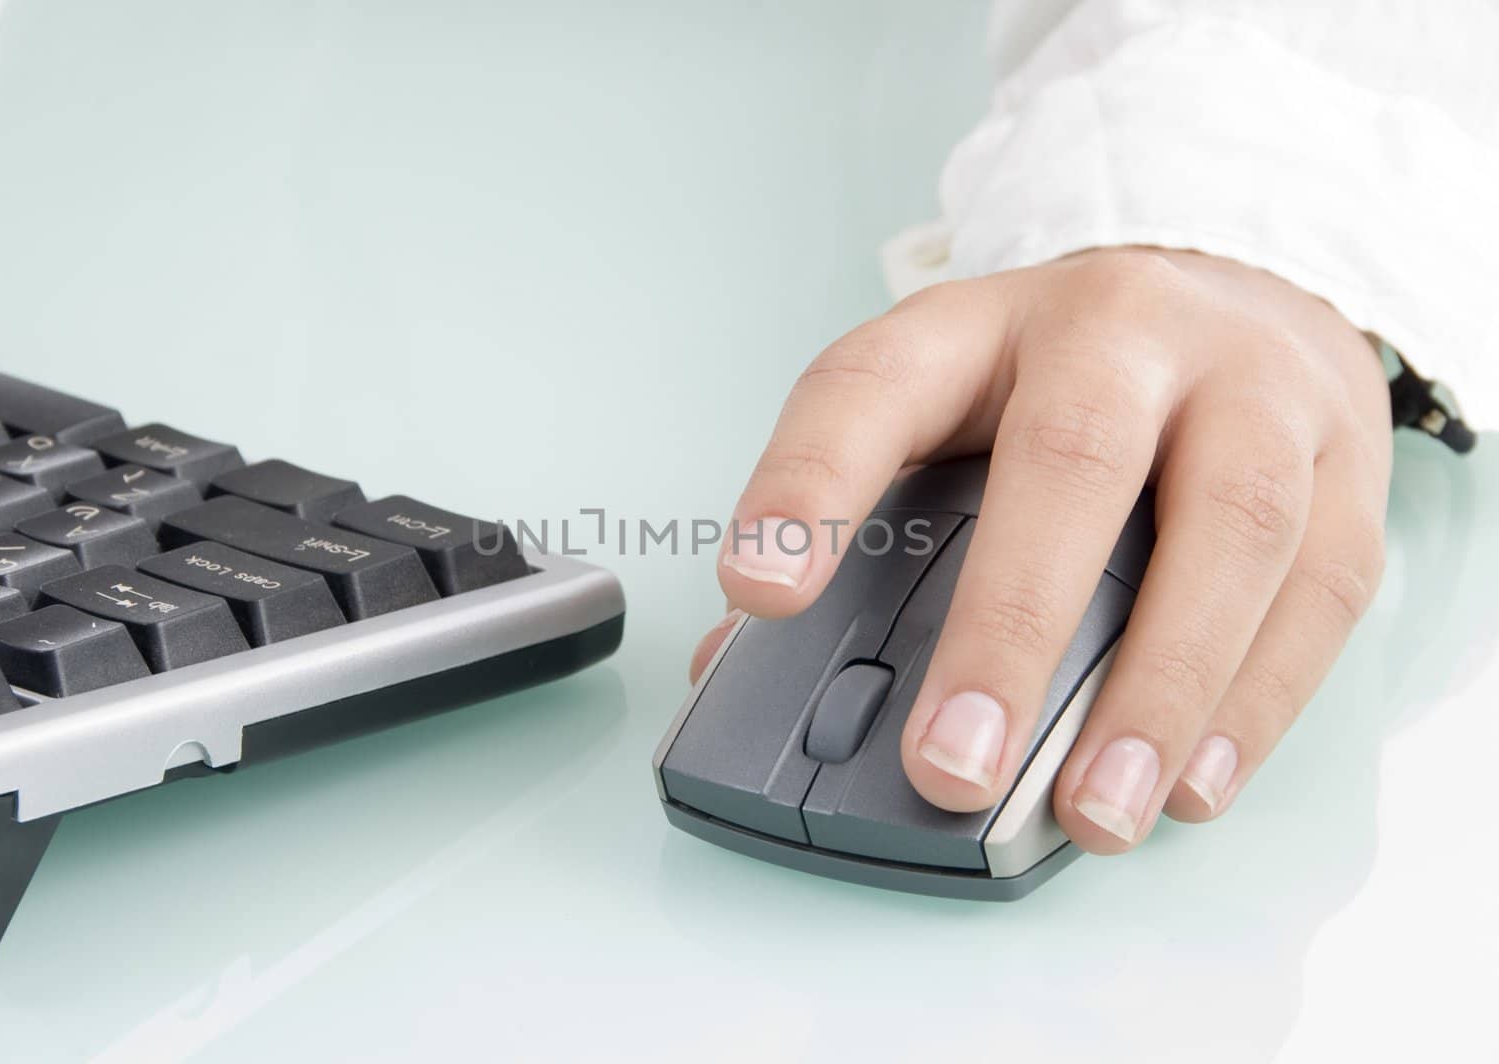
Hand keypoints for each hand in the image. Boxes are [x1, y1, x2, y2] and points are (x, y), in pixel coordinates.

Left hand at [692, 248, 1391, 853]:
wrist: (1237, 294)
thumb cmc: (1063, 379)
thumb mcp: (941, 408)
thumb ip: (853, 523)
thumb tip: (744, 664)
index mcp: (979, 325)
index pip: (873, 385)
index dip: (809, 487)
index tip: (758, 590)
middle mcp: (1122, 331)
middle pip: (1072, 457)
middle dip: (1009, 626)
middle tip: (952, 766)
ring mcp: (1253, 384)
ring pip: (1229, 523)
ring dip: (1162, 687)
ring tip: (1094, 811)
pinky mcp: (1347, 462)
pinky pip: (1319, 584)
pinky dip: (1258, 698)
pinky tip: (1192, 783)